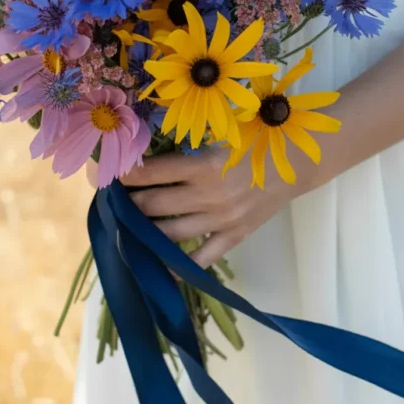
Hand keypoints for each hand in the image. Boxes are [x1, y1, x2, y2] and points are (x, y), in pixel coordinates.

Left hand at [119, 149, 303, 267]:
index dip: (125, 174)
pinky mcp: (233, 237)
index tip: (107, 174)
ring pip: (169, 234)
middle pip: (152, 206)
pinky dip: (177, 267)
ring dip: (142, 233)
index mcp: (205, 165)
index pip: (151, 172)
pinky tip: (157, 269)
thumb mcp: (221, 134)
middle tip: (110, 201)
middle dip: (126, 204)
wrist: (297, 162)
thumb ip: (188, 148)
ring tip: (123, 228)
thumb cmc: (255, 140)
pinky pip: (201, 259)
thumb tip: (146, 157)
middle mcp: (209, 196)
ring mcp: (221, 220)